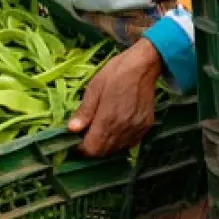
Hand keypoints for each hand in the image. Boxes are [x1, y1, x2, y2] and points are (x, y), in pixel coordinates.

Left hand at [68, 38, 161, 155]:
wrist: (143, 65)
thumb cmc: (115, 73)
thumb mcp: (94, 88)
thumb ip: (84, 111)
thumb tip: (72, 129)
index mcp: (108, 119)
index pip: (92, 149)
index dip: (81, 147)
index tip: (77, 140)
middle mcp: (123, 128)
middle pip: (104, 152)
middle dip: (93, 147)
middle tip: (88, 134)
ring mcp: (136, 129)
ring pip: (117, 149)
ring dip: (107, 145)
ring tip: (102, 130)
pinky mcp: (146, 126)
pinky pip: (130, 143)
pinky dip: (121, 141)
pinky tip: (117, 128)